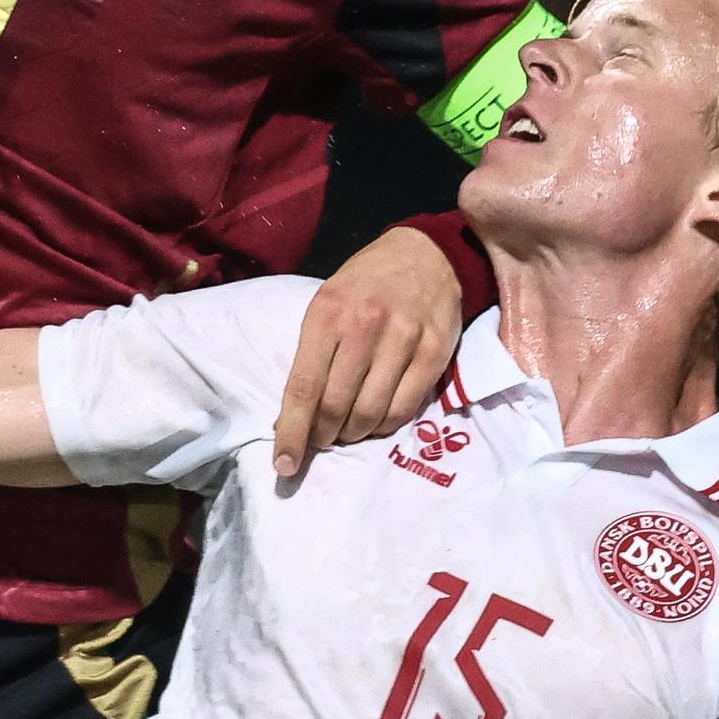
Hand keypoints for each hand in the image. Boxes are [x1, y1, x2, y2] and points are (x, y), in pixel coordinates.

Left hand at [273, 227, 462, 478]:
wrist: (426, 253)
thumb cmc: (365, 282)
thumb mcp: (327, 303)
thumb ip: (313, 355)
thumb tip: (293, 416)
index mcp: (327, 314)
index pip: (304, 387)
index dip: (293, 433)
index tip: (284, 465)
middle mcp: (365, 326)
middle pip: (336, 406)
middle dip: (323, 436)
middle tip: (321, 439)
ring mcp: (404, 339)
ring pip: (371, 413)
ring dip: (354, 433)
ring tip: (348, 429)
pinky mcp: (434, 352)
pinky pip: (405, 408)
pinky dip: (385, 425)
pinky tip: (377, 421)